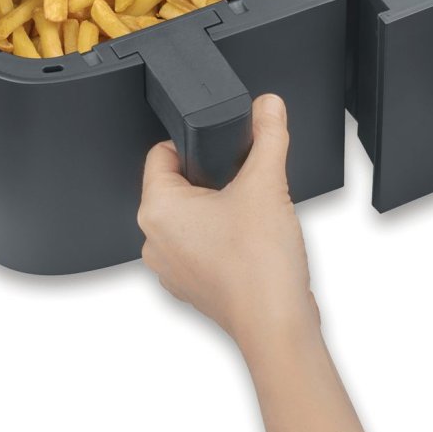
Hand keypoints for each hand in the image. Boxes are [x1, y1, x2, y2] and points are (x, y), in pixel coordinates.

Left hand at [139, 94, 317, 349]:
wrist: (278, 325)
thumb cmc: (260, 267)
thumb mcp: (267, 182)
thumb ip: (268, 135)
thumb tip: (269, 106)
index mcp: (158, 210)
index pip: (160, 154)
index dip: (194, 142)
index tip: (220, 146)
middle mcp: (154, 241)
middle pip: (177, 184)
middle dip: (211, 176)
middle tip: (242, 182)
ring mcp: (171, 268)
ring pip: (189, 216)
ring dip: (216, 208)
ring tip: (248, 214)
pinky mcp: (191, 286)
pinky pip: (199, 245)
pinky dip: (221, 237)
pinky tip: (249, 240)